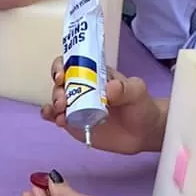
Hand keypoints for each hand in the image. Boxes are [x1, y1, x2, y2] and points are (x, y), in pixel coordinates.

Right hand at [43, 61, 166, 156]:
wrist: (143, 132)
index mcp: (94, 74)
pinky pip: (57, 118)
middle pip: (60, 84)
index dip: (61, 66)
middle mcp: (82, 88)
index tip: (62, 76)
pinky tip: (57, 121)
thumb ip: (125, 88)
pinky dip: (52, 118)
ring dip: (52, 105)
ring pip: (56, 101)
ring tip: (61, 114)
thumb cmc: (140, 105)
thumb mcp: (137, 92)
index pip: (72, 63)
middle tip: (63, 101)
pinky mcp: (74, 124)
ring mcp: (76, 107)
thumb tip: (109, 88)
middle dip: (57, 90)